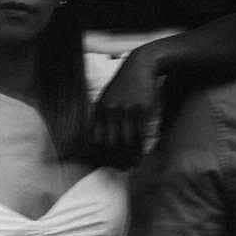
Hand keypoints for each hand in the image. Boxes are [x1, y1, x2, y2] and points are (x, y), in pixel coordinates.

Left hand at [88, 45, 166, 167]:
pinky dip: (139, 148)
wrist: (141, 66)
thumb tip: (99, 137)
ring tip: (132, 165)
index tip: (105, 163)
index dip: (98, 153)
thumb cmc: (124, 84)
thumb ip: (102, 114)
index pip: (94, 138)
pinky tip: (140, 155)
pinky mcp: (140, 110)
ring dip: (128, 157)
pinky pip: (139, 135)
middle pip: (109, 143)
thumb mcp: (108, 96)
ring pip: (125, 142)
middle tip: (121, 169)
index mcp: (98, 108)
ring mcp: (125, 110)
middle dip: (114, 159)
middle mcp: (109, 111)